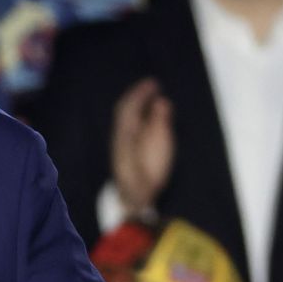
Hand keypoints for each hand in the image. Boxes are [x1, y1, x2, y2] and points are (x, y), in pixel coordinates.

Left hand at [110, 79, 173, 217]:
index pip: (131, 104)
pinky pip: (129, 128)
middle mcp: (120, 135)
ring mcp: (120, 145)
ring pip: (126, 119)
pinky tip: (146, 120)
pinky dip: (137, 117)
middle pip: (125, 109)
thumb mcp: (159, 148)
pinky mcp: (124, 153)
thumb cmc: (148, 173)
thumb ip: (160, 122)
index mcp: (127, 130)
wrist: (134, 198)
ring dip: (137, 105)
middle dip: (138, 95)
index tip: (153, 82)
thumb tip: (162, 101)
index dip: (141, 92)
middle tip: (152, 86)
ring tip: (151, 99)